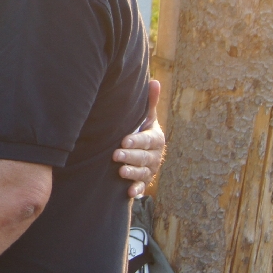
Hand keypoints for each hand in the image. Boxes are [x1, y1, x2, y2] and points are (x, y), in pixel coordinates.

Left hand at [115, 79, 165, 196]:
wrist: (140, 152)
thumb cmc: (140, 130)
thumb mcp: (145, 118)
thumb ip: (149, 103)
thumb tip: (154, 81)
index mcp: (156, 138)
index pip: (148, 140)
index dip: (137, 140)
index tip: (124, 140)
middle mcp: (155, 155)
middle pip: (144, 157)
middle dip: (131, 156)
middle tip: (116, 155)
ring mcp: (150, 169)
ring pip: (143, 172)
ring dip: (132, 173)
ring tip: (120, 171)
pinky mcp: (144, 182)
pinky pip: (142, 187)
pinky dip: (136, 190)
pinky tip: (128, 192)